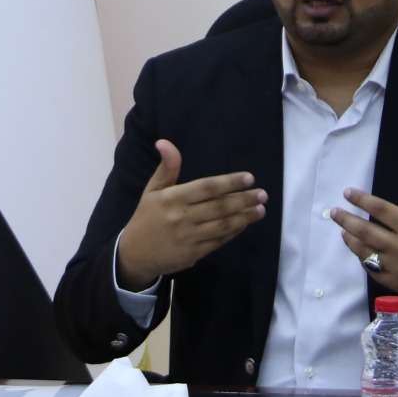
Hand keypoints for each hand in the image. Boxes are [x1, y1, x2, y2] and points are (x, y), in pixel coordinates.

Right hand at [114, 141, 265, 286]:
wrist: (134, 254)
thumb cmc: (146, 218)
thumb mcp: (152, 190)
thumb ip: (166, 168)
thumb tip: (165, 142)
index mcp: (172, 199)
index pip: (206, 187)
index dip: (229, 182)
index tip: (249, 178)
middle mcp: (182, 217)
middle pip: (219, 206)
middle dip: (244, 199)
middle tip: (262, 194)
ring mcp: (189, 237)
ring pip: (223, 225)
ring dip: (244, 217)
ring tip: (261, 209)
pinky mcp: (194, 254)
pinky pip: (219, 241)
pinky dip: (234, 232)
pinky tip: (245, 223)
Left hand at [329, 161, 397, 313]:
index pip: (381, 210)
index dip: (362, 200)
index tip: (348, 193)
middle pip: (366, 231)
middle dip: (346, 219)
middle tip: (333, 211)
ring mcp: (397, 268)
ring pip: (365, 252)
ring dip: (350, 239)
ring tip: (342, 229)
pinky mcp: (395, 283)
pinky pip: (372, 269)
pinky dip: (362, 258)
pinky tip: (358, 249)